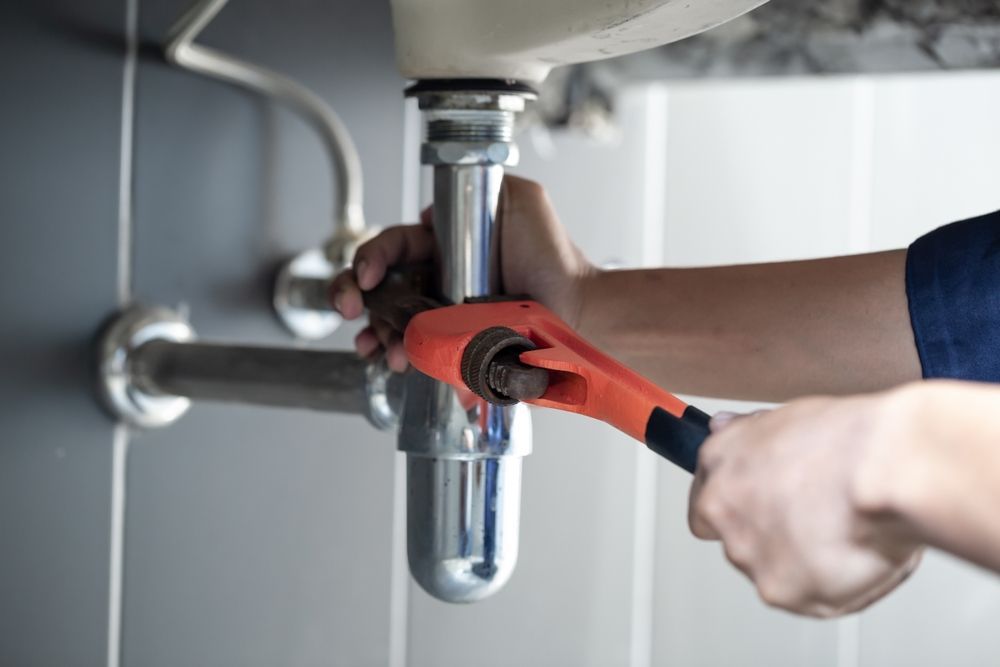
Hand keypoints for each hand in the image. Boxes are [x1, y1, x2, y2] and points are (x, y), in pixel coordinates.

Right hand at [330, 175, 594, 370]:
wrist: (578, 309)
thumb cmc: (555, 257)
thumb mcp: (520, 199)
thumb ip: (480, 188)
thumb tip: (432, 214)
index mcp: (445, 247)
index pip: (393, 246)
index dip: (371, 258)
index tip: (367, 275)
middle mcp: (438, 280)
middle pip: (378, 287)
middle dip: (352, 295)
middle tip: (348, 308)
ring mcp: (443, 315)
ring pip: (390, 323)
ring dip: (374, 334)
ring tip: (379, 348)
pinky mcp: (455, 345)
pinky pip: (418, 352)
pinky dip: (400, 358)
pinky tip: (397, 363)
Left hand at [689, 392, 922, 616]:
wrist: (885, 471)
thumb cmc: (849, 440)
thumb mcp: (787, 416)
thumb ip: (748, 433)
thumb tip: (722, 428)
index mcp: (720, 462)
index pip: (706, 499)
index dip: (740, 506)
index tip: (764, 506)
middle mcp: (723, 511)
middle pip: (737, 540)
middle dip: (770, 537)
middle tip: (815, 520)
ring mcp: (749, 554)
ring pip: (770, 571)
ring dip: (800, 562)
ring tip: (843, 532)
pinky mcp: (781, 591)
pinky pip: (808, 597)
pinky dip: (831, 584)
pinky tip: (854, 554)